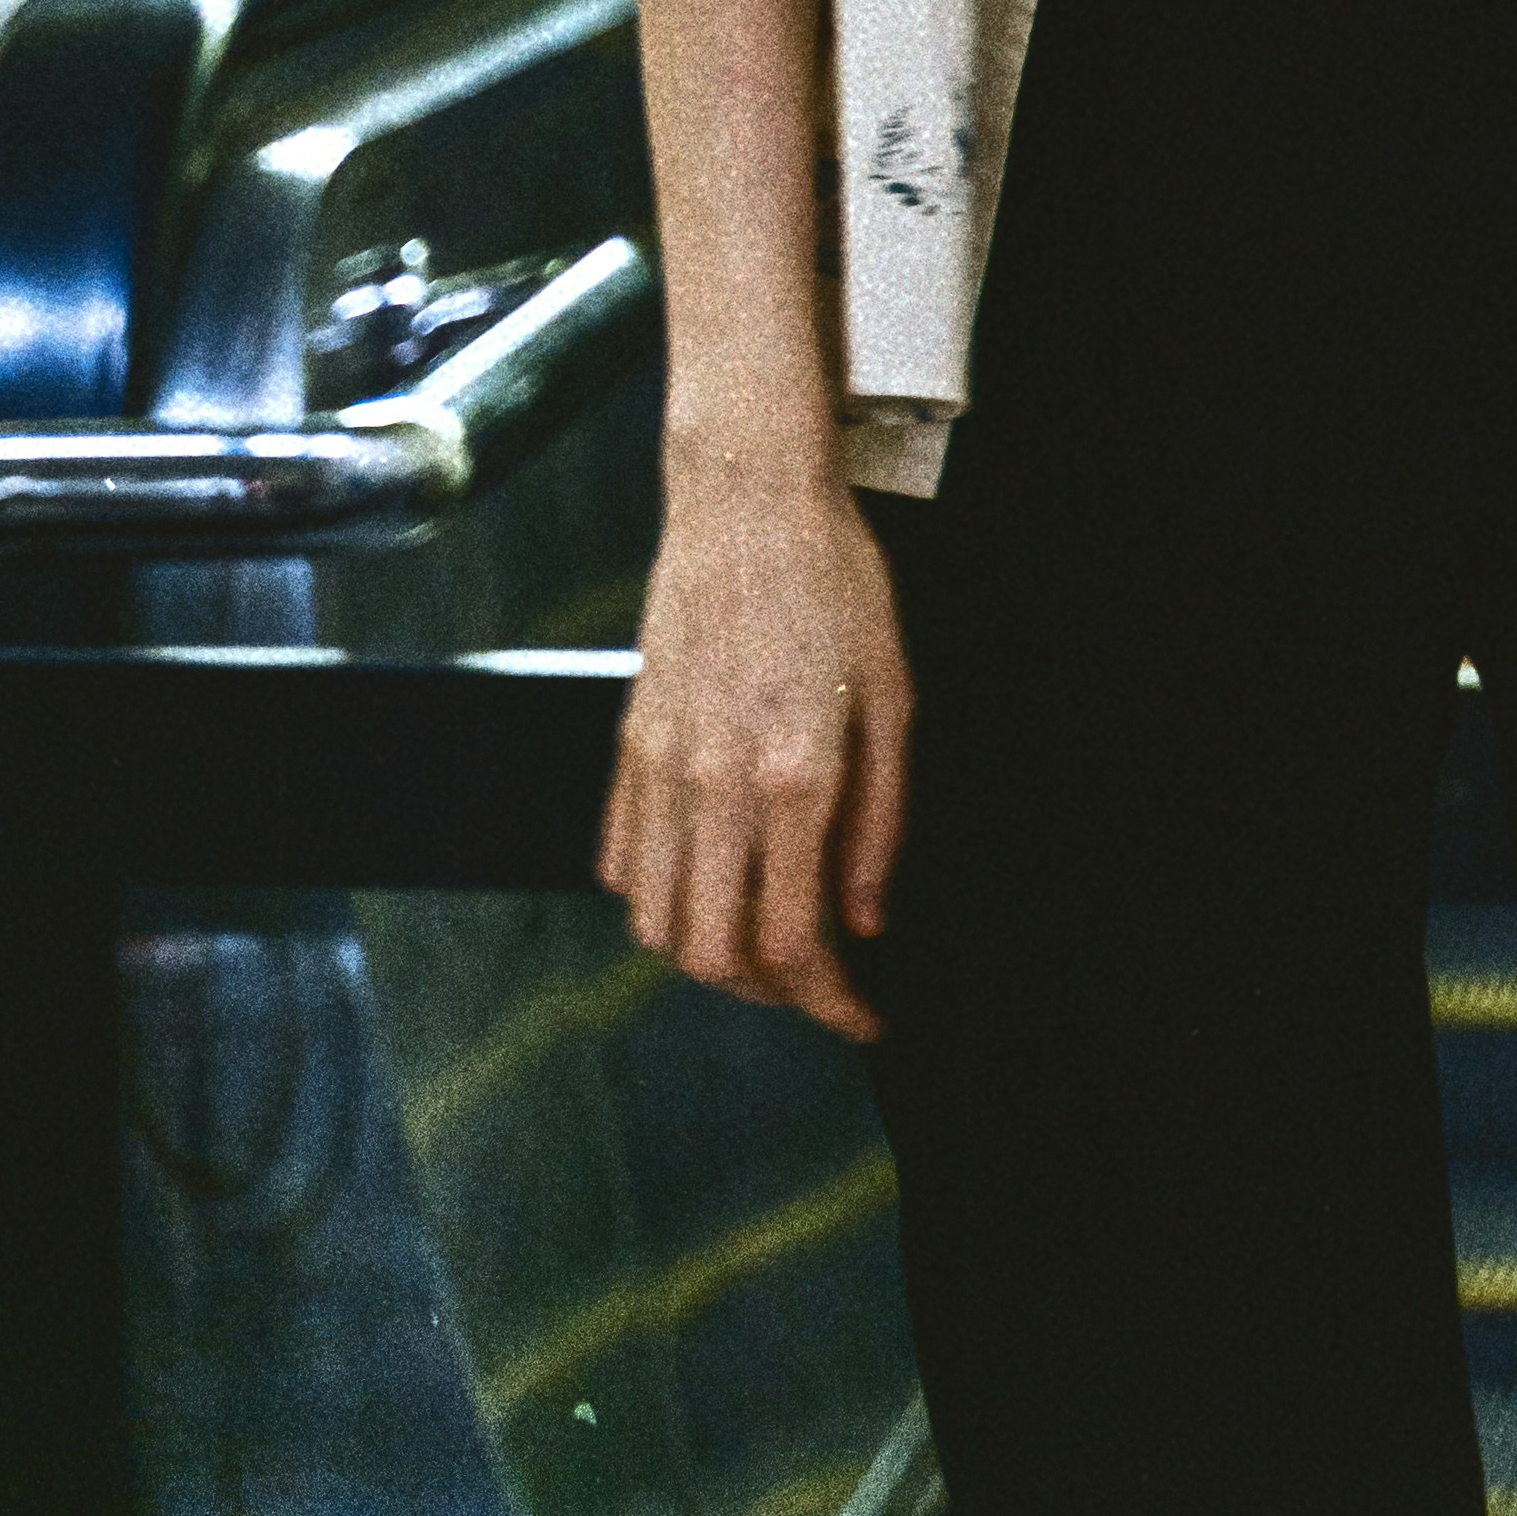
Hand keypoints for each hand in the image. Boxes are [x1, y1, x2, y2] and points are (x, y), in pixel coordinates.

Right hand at [600, 461, 910, 1045]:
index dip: (831, 1001)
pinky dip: (660, 901)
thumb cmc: (834, 582)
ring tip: (763, 942)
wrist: (748, 500)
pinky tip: (708, 883)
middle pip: (714, 954)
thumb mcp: (893, 693)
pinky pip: (623, 862)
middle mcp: (715, 785)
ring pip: (657, 923)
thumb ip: (880, 818)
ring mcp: (662, 768)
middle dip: (771, 995)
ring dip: (709, 958)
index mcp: (793, 774)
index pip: (793, 939)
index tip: (864, 1014)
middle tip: (818, 983)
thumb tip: (867, 917)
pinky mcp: (631, 746)